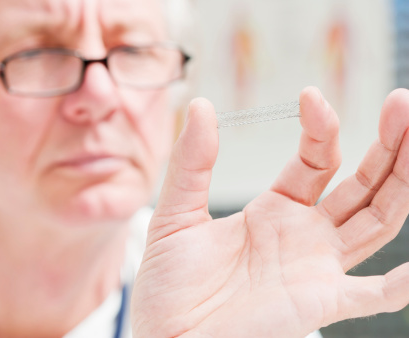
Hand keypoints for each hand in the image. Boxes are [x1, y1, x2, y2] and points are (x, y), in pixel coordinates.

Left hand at [131, 87, 408, 336]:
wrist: (166, 336)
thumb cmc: (170, 284)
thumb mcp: (176, 214)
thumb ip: (191, 163)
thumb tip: (201, 106)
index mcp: (274, 209)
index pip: (316, 159)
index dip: (321, 127)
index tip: (311, 97)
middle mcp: (304, 234)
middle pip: (362, 185)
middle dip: (387, 145)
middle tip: (401, 101)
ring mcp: (315, 267)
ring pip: (377, 221)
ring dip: (402, 183)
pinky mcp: (317, 304)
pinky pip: (370, 295)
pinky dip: (398, 284)